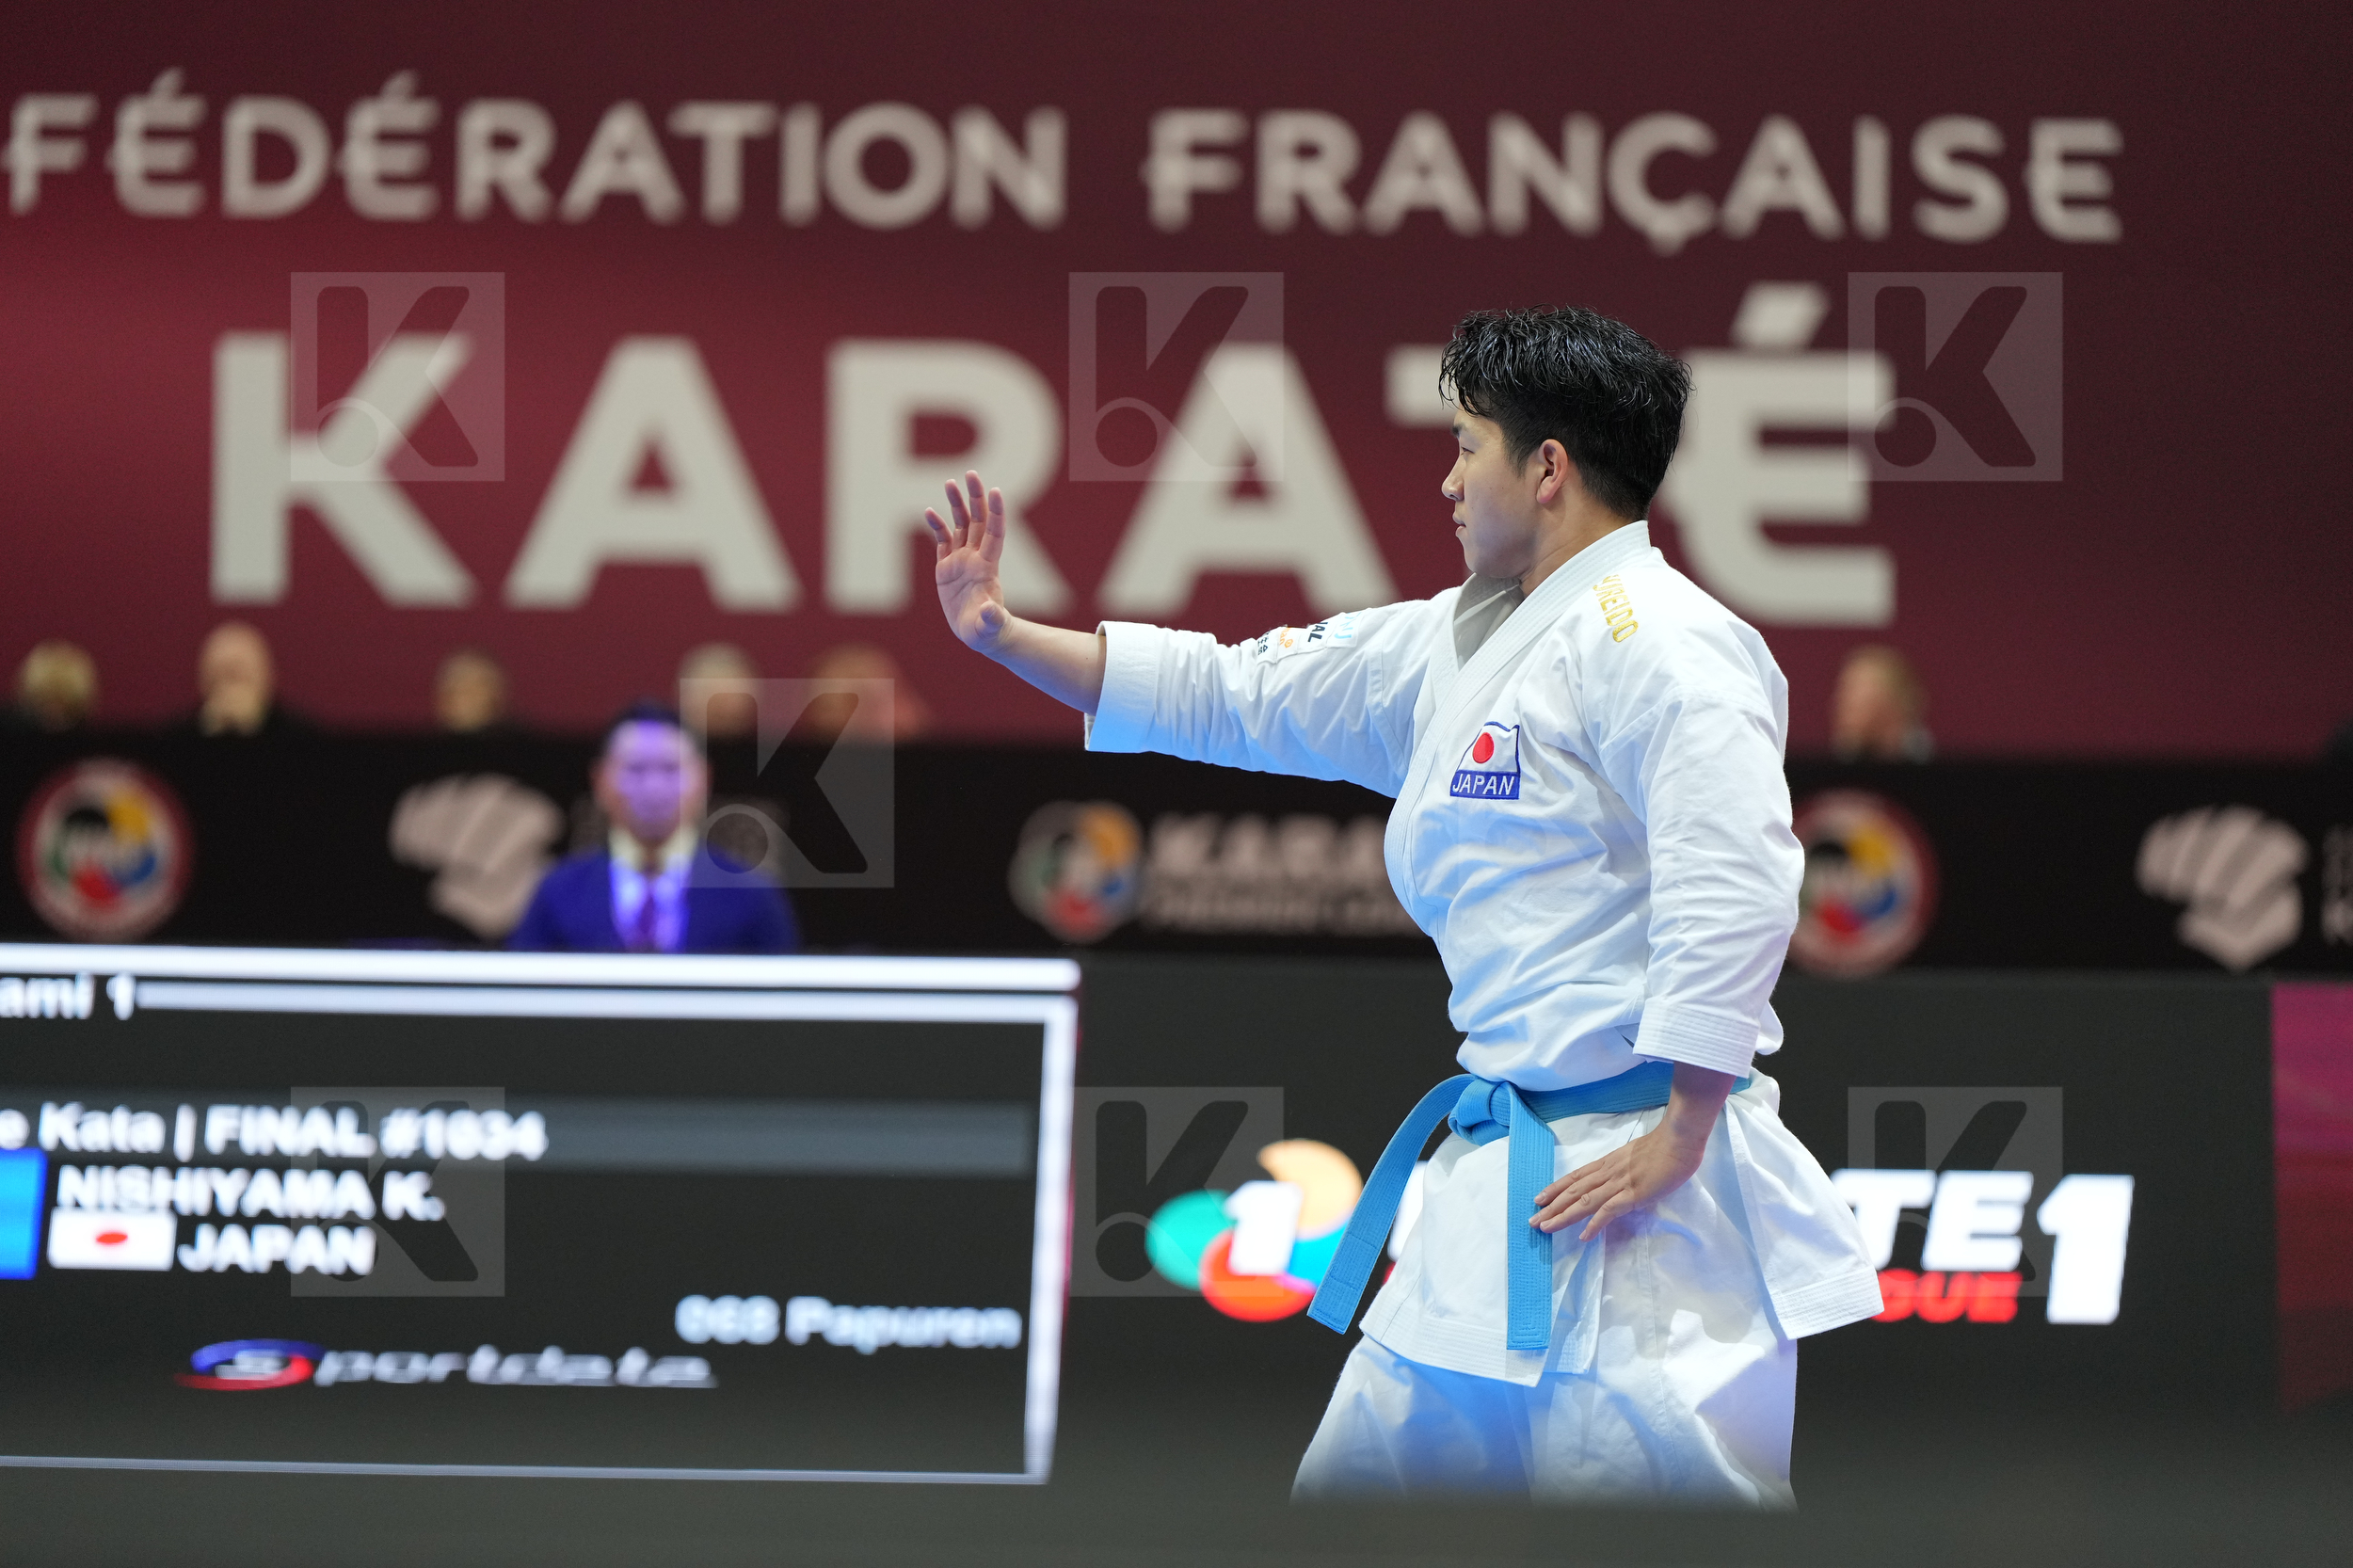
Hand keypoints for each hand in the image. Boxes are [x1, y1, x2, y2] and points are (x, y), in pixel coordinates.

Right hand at [924, 470, 1010, 653]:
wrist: (979, 634)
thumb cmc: (987, 631)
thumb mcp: (989, 627)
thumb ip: (990, 618)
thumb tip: (990, 610)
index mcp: (987, 568)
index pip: (994, 533)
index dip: (996, 513)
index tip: (995, 491)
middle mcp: (975, 558)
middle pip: (978, 521)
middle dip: (975, 497)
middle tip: (971, 474)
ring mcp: (961, 560)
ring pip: (960, 525)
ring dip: (956, 504)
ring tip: (950, 482)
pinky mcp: (947, 567)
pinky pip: (942, 540)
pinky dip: (936, 525)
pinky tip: (928, 511)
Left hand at [1529, 1064, 1734, 1239]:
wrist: (1679, 1139)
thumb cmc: (1662, 1147)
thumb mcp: (1633, 1156)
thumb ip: (1622, 1167)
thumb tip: (1616, 1179)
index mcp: (1607, 1163)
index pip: (1575, 1177)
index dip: (1555, 1188)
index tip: (1539, 1199)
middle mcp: (1607, 1173)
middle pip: (1573, 1191)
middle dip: (1551, 1206)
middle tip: (1532, 1220)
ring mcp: (1619, 1184)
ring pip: (1584, 1201)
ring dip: (1563, 1215)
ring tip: (1546, 1228)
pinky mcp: (1634, 1194)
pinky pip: (1609, 1211)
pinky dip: (1595, 1223)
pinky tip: (1584, 1236)